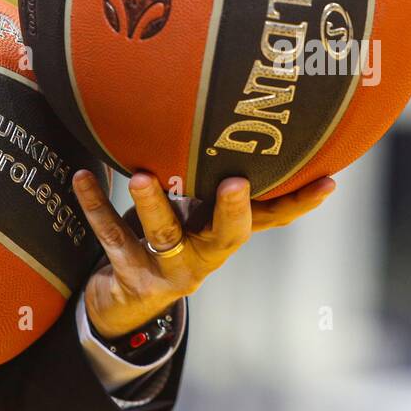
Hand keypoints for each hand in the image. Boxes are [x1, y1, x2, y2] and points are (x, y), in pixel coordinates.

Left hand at [73, 170, 335, 338]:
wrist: (129, 299)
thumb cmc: (174, 236)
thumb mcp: (200, 212)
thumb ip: (218, 179)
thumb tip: (241, 112)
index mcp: (228, 235)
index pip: (274, 217)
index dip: (301, 201)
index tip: (328, 181)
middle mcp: (206, 254)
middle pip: (229, 235)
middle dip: (235, 210)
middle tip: (235, 183)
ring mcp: (170, 268)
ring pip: (164, 235)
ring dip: (154, 204)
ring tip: (141, 176)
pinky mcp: (131, 272)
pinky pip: (112, 235)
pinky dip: (96, 203)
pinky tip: (82, 175)